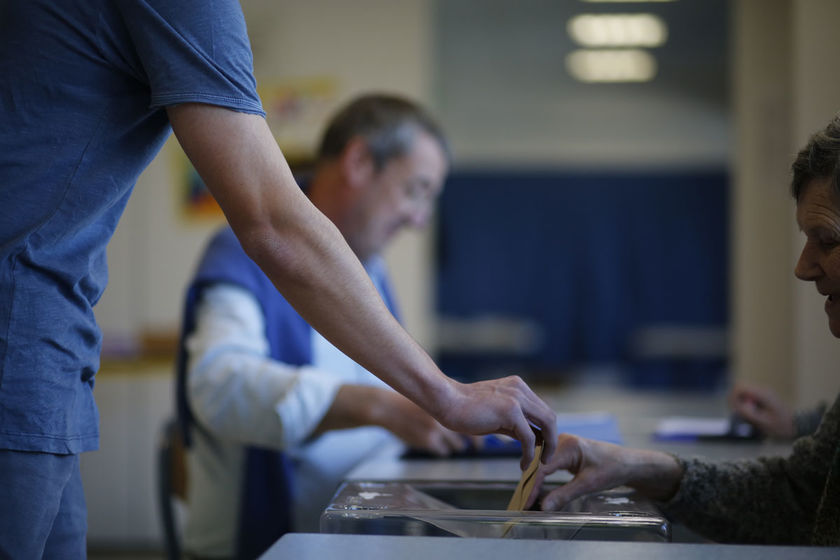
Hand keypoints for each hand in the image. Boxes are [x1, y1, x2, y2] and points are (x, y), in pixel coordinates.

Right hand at [376, 392, 473, 455]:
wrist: (390, 408)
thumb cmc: (413, 404)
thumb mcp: (433, 401)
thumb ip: (450, 409)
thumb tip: (470, 421)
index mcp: (449, 405)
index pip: (472, 422)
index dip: (480, 432)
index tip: (483, 439)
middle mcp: (446, 417)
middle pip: (468, 436)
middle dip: (471, 443)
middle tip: (475, 446)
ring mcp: (437, 430)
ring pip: (456, 446)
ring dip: (455, 445)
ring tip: (449, 440)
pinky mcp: (427, 441)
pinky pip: (443, 451)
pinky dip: (441, 448)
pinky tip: (434, 442)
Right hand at [434, 376, 556, 469]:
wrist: (446, 401)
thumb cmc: (465, 409)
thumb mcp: (496, 413)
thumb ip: (514, 422)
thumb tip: (530, 439)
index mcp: (518, 386)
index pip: (542, 409)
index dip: (546, 430)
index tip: (543, 447)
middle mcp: (520, 389)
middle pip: (549, 416)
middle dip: (551, 439)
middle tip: (546, 457)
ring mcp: (517, 398)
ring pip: (546, 424)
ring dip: (547, 446)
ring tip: (540, 462)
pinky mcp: (510, 411)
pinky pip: (529, 437)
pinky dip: (530, 453)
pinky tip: (523, 464)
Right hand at [524, 434, 682, 510]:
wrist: (628, 462)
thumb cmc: (612, 469)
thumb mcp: (588, 484)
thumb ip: (564, 495)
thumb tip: (543, 508)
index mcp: (567, 446)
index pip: (542, 467)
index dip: (532, 486)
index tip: (526, 502)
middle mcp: (561, 441)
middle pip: (538, 463)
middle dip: (529, 482)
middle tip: (522, 501)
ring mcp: (562, 444)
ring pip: (541, 463)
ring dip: (534, 479)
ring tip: (526, 496)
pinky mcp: (564, 451)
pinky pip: (548, 463)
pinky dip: (542, 476)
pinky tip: (536, 487)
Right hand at [729, 382, 794, 438]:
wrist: (797, 425)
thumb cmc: (782, 425)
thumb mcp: (765, 422)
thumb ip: (751, 414)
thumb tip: (738, 405)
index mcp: (762, 394)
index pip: (740, 387)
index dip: (733, 397)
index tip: (735, 409)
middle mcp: (762, 390)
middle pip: (739, 388)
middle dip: (735, 400)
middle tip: (739, 414)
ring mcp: (762, 392)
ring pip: (742, 392)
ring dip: (740, 402)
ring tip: (746, 415)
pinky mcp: (762, 397)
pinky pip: (748, 396)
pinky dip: (745, 404)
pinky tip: (751, 414)